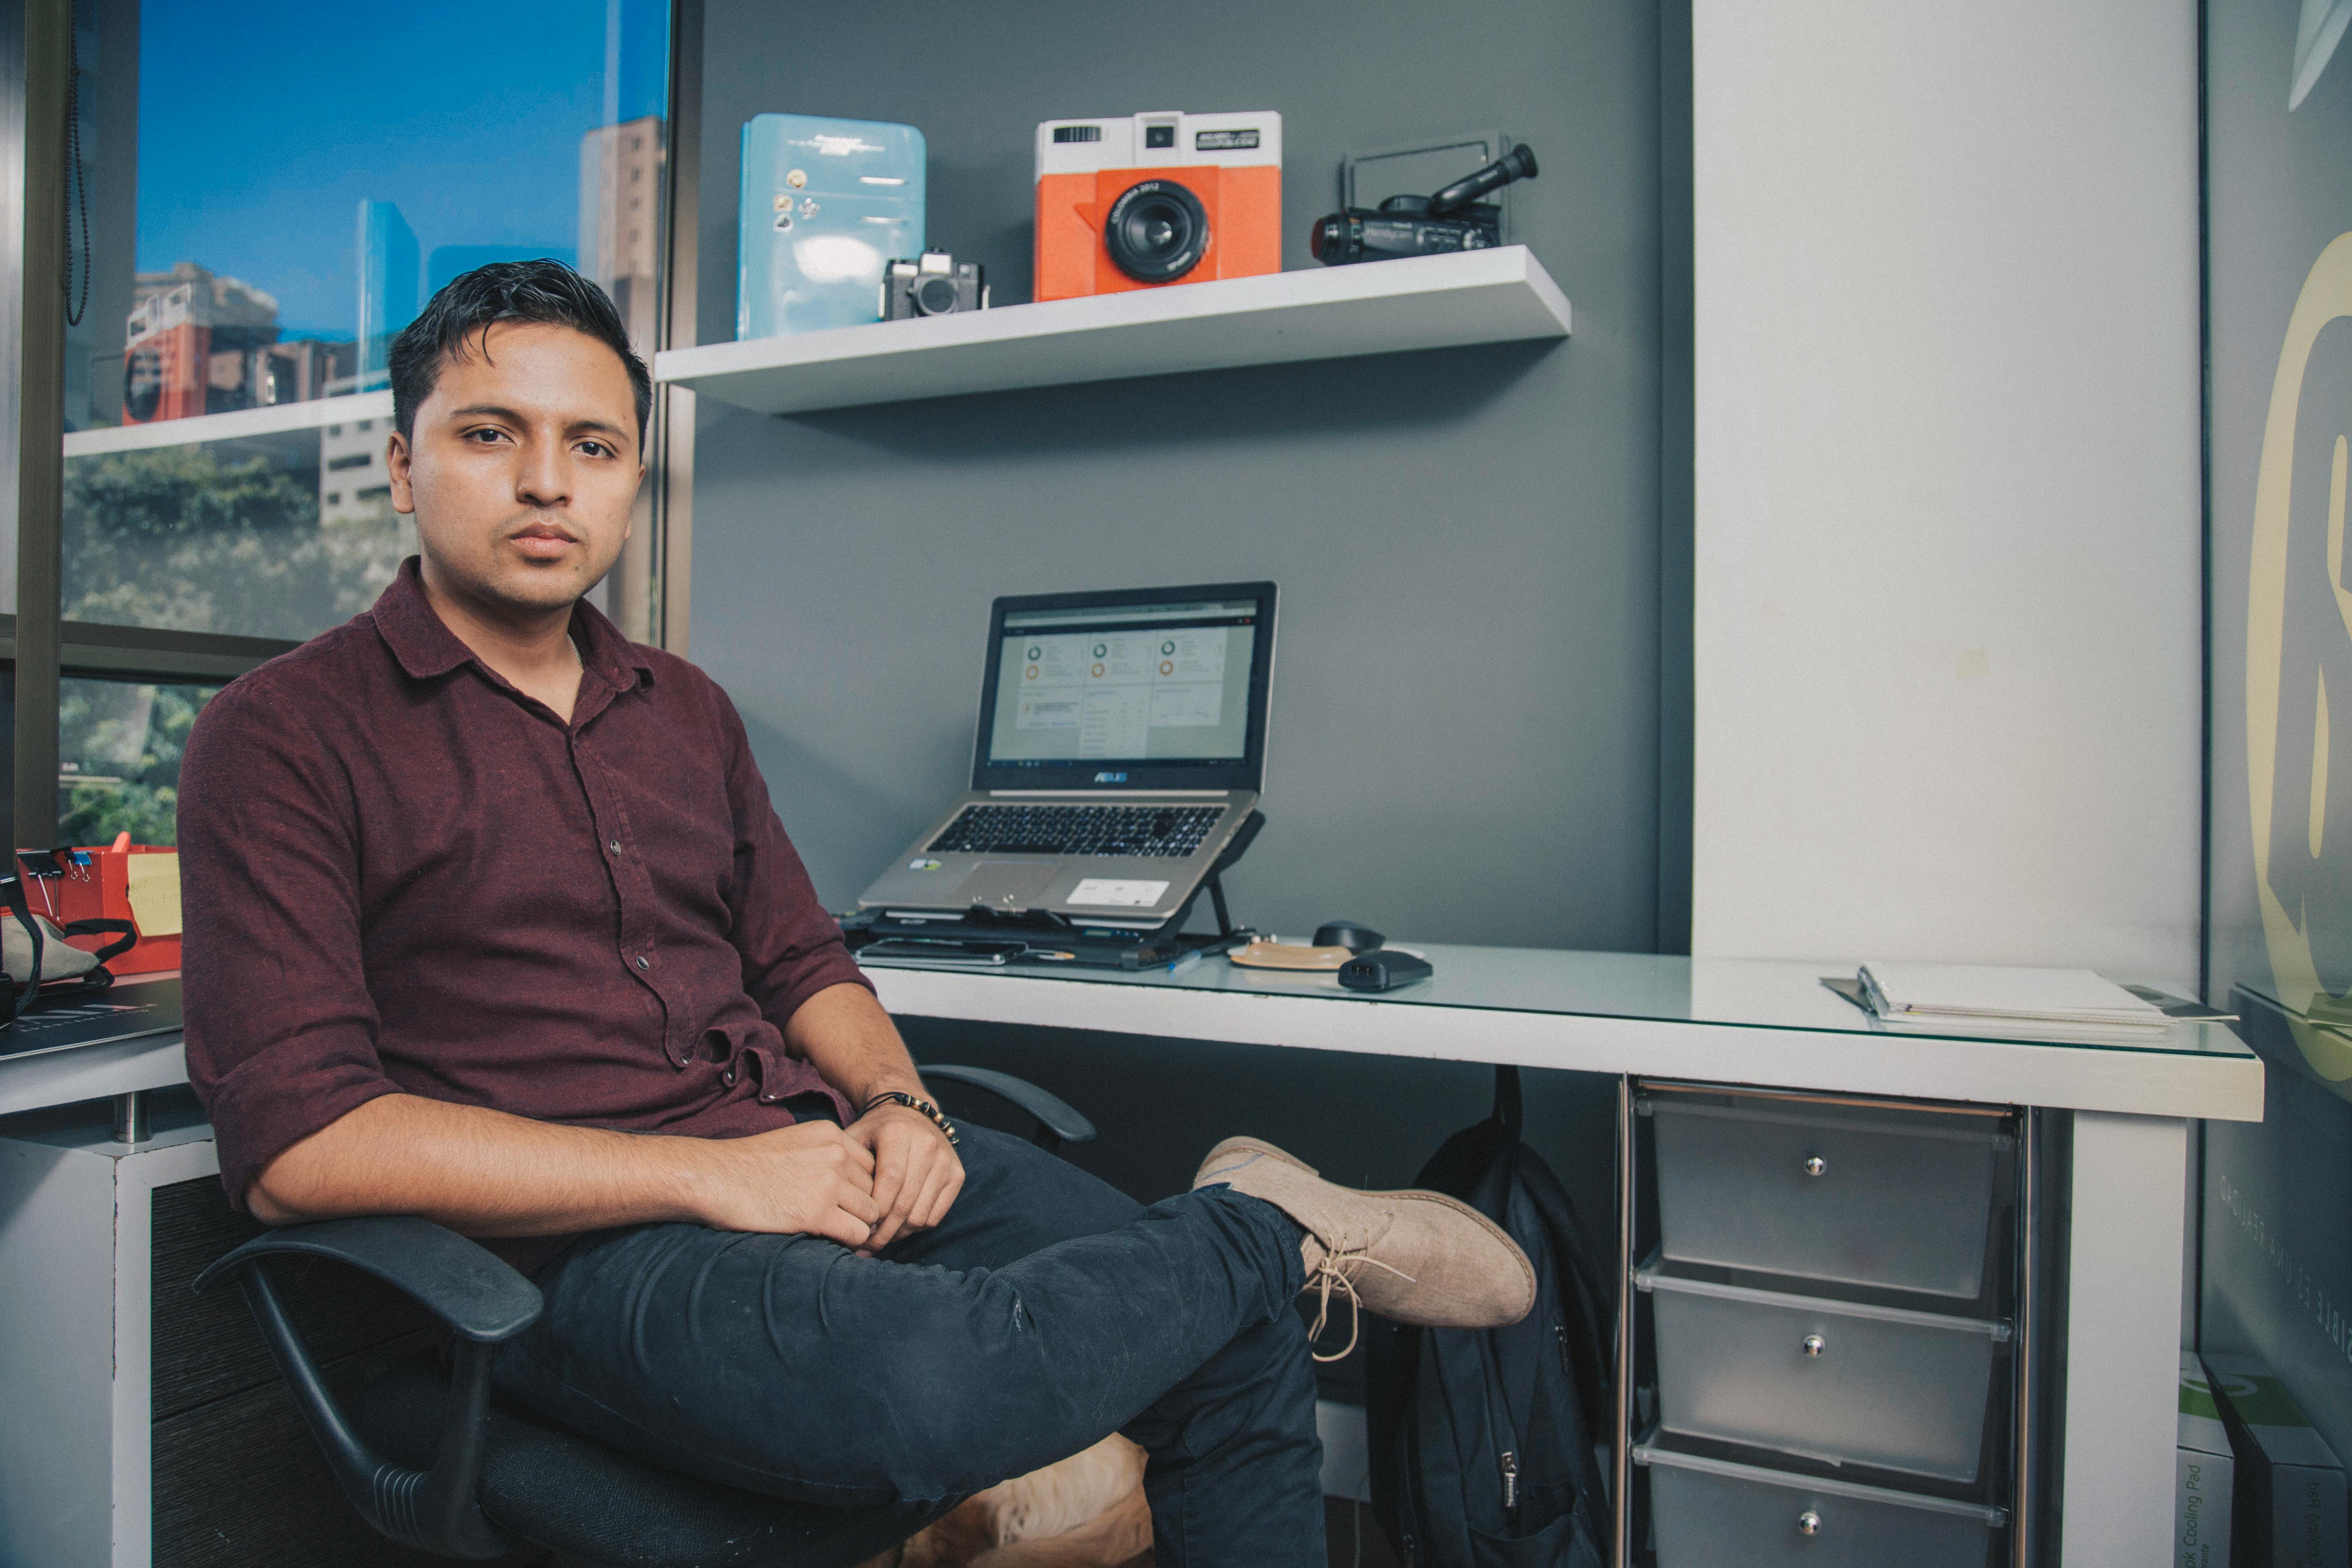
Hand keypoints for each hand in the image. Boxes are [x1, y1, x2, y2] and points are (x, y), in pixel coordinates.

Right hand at [686, 1120, 881, 1247]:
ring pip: (872, 1213)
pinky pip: (857, 1234)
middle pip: (875, 1189)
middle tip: (850, 1225)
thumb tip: (851, 1186)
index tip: (851, 1204)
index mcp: (831, 1134)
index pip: (872, 1165)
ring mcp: (828, 1183)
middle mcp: (836, 1154)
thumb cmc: (747, 1166)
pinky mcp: (817, 1213)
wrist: (713, 1177)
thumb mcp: (794, 1144)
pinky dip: (851, 1244)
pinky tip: (837, 1246)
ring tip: (842, 1237)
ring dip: (860, 1228)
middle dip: (865, 1209)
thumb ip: (825, 1156)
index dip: (863, 1188)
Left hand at [850, 1101, 964, 1253]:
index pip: (890, 1180)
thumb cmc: (875, 1133)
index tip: (859, 1226)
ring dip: (898, 1234)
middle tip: (865, 1246)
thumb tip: (843, 1211)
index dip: (874, 1209)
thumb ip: (846, 1167)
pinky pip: (935, 1216)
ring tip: (879, 1239)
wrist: (911, 1115)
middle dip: (883, 1231)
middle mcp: (927, 1145)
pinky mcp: (957, 1175)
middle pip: (905, 1203)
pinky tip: (898, 1228)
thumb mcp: (855, 1138)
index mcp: (898, 1133)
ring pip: (920, 1215)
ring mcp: (945, 1161)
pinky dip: (915, 1229)